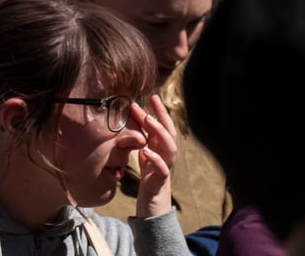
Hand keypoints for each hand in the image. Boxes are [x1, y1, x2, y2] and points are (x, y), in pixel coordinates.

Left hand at [131, 94, 178, 218]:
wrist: (152, 208)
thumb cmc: (149, 182)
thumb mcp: (145, 159)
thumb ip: (144, 143)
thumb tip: (135, 124)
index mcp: (162, 150)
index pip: (163, 127)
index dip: (158, 111)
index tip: (149, 96)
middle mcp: (167, 156)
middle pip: (169, 132)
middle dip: (161, 115)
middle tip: (151, 101)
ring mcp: (166, 168)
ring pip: (170, 147)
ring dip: (159, 132)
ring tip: (148, 121)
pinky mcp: (161, 182)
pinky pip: (162, 169)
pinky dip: (155, 158)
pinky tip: (146, 150)